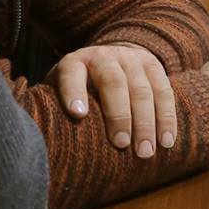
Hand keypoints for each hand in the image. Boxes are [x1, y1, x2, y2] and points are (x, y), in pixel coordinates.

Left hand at [46, 44, 176, 156]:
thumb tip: (41, 143)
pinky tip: (167, 140)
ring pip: (142, 89)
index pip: (72, 74)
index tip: (78, 114)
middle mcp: (103, 56)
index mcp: (74, 63)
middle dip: (119, 115)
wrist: (109, 57)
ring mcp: (131, 59)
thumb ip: (54, 110)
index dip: (74, 92)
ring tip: (146, 151)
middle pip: (113, 82)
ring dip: (146, 122)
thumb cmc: (79, 90)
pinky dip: (167, 117)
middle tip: (122, 145)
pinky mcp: (153, 65)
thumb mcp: (60, 93)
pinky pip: (164, 91)